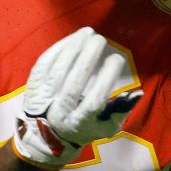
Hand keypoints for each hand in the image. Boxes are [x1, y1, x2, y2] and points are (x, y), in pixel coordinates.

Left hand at [14, 27, 141, 168]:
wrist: (44, 138)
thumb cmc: (82, 129)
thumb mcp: (104, 128)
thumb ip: (120, 111)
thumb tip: (137, 92)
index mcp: (80, 123)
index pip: (95, 100)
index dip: (107, 78)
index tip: (117, 58)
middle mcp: (60, 111)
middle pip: (74, 82)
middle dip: (88, 58)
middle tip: (101, 40)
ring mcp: (44, 97)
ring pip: (58, 69)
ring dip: (73, 47)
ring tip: (88, 32)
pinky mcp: (33, 85)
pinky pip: (44, 63)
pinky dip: (58, 48)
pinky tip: (72, 38)